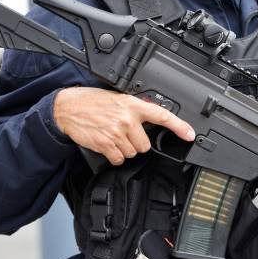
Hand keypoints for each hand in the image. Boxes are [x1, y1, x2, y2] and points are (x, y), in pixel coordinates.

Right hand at [54, 87, 194, 164]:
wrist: (68, 107)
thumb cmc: (93, 102)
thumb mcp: (118, 98)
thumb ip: (135, 109)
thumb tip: (151, 119)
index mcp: (133, 105)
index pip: (162, 115)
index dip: (178, 126)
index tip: (189, 134)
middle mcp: (127, 119)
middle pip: (145, 145)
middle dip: (136, 142)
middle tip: (124, 133)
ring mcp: (116, 133)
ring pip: (132, 153)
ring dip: (124, 149)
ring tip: (112, 136)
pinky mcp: (105, 145)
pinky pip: (118, 159)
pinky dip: (113, 155)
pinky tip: (107, 144)